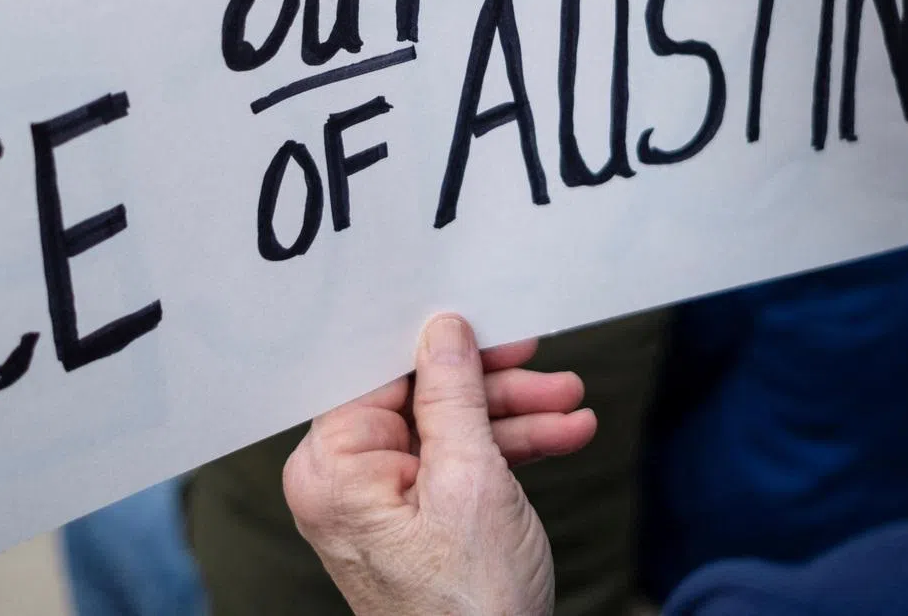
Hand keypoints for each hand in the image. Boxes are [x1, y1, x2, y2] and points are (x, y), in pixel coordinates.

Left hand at [283, 314, 597, 615]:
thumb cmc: (470, 605)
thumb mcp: (471, 478)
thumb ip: (453, 393)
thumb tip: (443, 327)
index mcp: (334, 466)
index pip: (382, 374)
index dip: (437, 344)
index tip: (486, 320)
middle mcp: (347, 480)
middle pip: (424, 399)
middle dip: (495, 387)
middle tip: (545, 367)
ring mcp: (383, 502)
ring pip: (453, 430)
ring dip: (517, 417)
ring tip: (573, 405)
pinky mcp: (418, 520)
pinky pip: (462, 464)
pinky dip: (512, 452)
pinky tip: (563, 434)